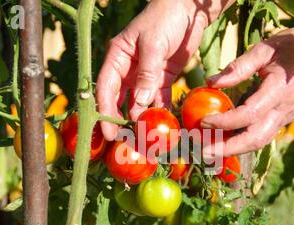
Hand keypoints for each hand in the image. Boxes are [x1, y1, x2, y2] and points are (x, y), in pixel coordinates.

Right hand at [96, 0, 207, 140]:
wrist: (189, 8)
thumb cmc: (165, 18)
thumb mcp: (153, 43)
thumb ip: (146, 72)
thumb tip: (140, 102)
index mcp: (117, 58)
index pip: (105, 88)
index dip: (105, 111)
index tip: (109, 131)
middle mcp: (128, 70)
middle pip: (119, 99)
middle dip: (121, 120)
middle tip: (126, 141)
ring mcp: (145, 76)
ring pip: (139, 103)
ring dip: (142, 119)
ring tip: (146, 137)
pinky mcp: (162, 79)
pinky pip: (159, 99)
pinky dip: (161, 111)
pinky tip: (164, 124)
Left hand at [201, 28, 293, 156]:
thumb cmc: (292, 47)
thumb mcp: (265, 48)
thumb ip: (239, 66)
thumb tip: (211, 82)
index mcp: (279, 91)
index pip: (249, 114)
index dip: (225, 121)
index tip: (203, 121)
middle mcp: (283, 110)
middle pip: (255, 139)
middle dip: (228, 148)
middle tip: (203, 153)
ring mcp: (284, 118)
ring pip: (259, 142)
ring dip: (233, 150)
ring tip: (209, 151)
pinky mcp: (282, 120)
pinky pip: (261, 136)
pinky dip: (241, 142)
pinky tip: (223, 141)